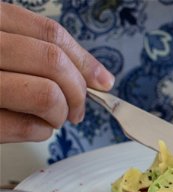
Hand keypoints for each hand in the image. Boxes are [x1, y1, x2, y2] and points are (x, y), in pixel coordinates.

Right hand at [0, 3, 114, 142]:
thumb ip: (34, 53)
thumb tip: (96, 77)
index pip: (50, 34)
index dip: (85, 61)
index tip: (103, 81)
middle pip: (53, 63)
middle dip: (77, 92)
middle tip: (76, 109)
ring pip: (45, 94)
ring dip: (59, 114)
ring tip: (52, 119)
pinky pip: (25, 126)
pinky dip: (40, 131)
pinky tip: (33, 128)